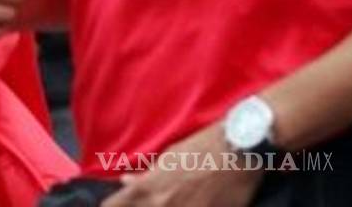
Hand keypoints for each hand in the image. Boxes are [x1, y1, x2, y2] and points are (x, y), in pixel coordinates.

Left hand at [103, 123, 263, 206]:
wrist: (238, 150)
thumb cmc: (200, 149)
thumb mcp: (167, 159)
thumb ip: (146, 176)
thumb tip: (126, 182)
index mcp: (147, 189)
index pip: (113, 206)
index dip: (113, 206)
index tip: (116, 205)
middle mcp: (161, 206)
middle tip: (147, 202)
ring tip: (174, 200)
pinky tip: (193, 204)